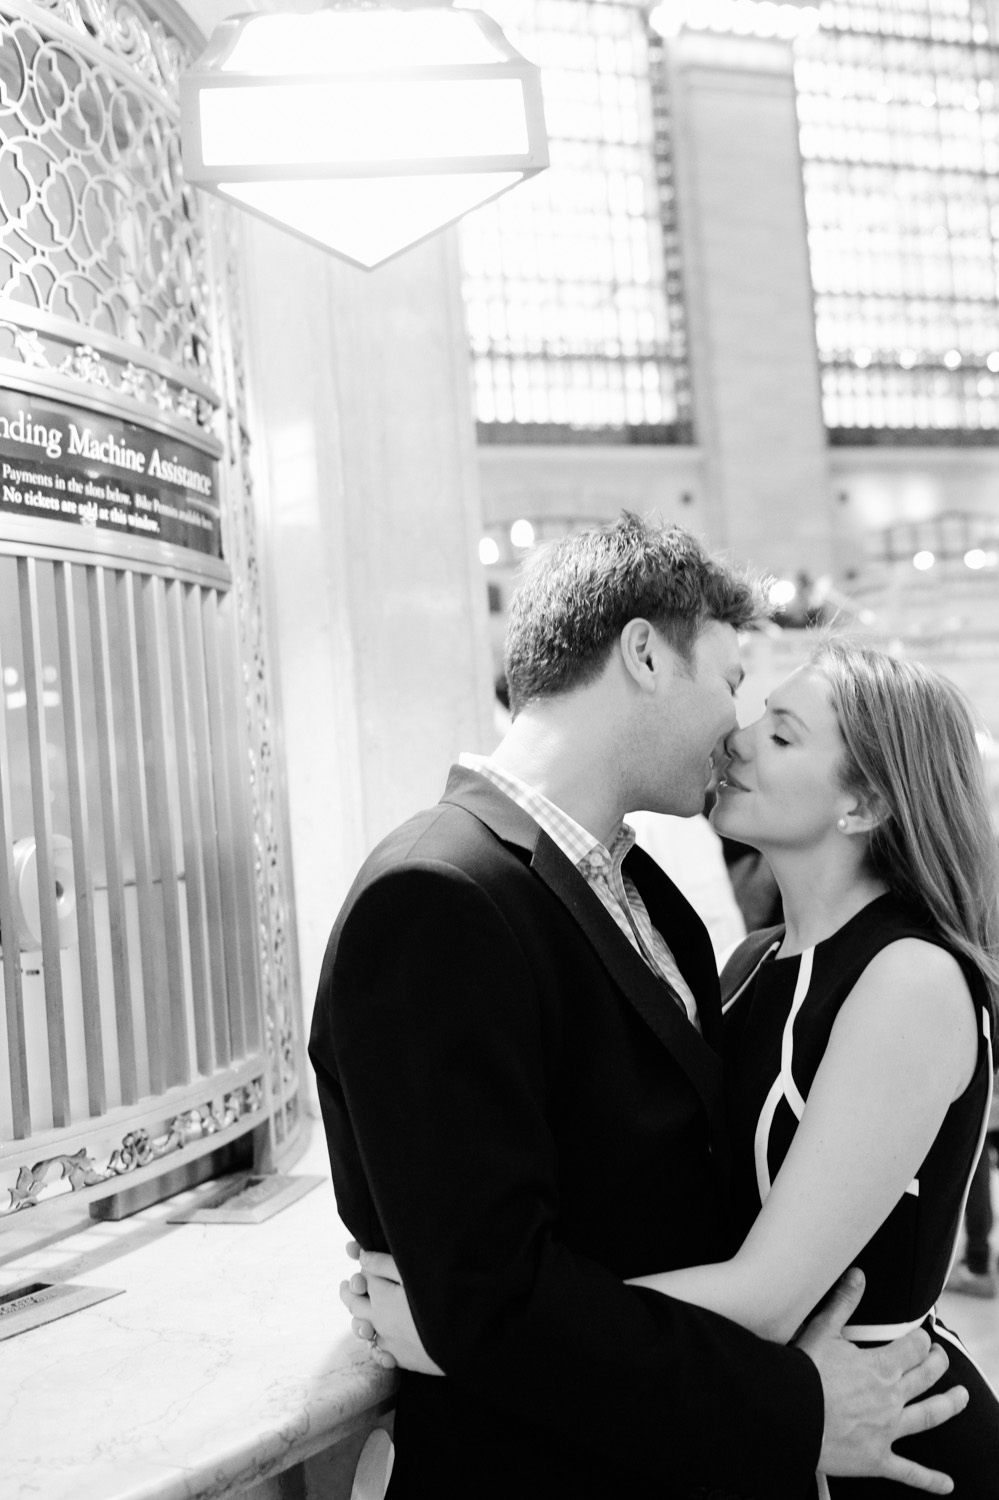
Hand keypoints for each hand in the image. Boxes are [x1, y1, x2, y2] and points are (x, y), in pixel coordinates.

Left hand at [339, 1243, 443, 1376]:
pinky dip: (375, 1344)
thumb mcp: (412, 1272)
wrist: (464, 1336)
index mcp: (381, 1297)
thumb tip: (361, 1257)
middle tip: (346, 1285)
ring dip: (358, 1318)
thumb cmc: (440, 1297)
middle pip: (355, 1304)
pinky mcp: (402, 1359)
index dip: (362, 1264)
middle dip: (348, 1292)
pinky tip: (378, 1339)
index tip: (356, 1253)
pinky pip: (379, 1353)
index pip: (363, 1277)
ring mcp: (388, 1342)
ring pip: (362, 1330)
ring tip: (359, 1310)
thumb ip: (384, 1263)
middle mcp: (379, 1321)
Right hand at [796, 1269, 967, 1493]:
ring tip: (962, 1398)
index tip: (922, 1336)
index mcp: (880, 1367)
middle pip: (926, 1377)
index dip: (921, 1339)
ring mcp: (888, 1430)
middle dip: (937, 1363)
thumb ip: (843, 1302)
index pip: (914, 1348)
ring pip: (928, 1416)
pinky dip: (930, 1479)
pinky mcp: (878, 1458)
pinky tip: (946, 1484)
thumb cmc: (803, 1373)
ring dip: (949, 1406)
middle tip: (941, 1357)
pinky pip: (909, 1471)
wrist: (790, 1415)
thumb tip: (858, 1276)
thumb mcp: (822, 1330)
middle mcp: (891, 1398)